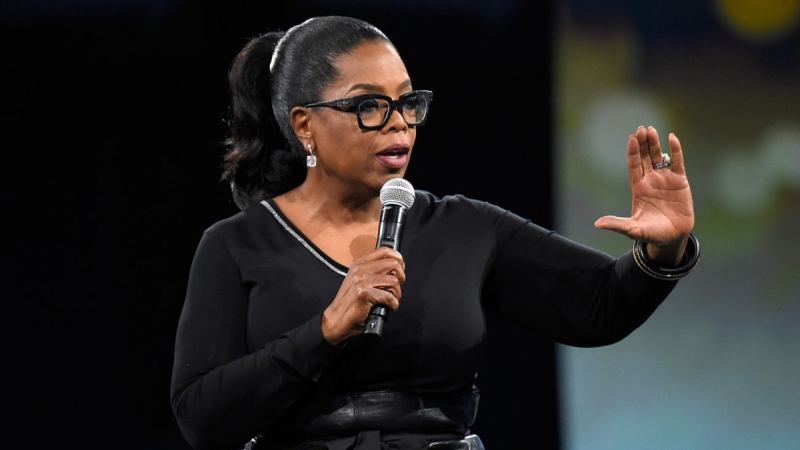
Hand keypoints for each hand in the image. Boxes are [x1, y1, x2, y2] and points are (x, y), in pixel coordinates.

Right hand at [321, 247, 405, 343]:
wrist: (336, 319)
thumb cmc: (349, 303)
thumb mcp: (359, 282)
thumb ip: (373, 272)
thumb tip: (395, 269)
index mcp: (359, 264)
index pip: (385, 251)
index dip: (398, 259)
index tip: (401, 268)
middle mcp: (360, 270)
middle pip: (393, 264)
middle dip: (400, 277)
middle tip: (396, 288)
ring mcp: (362, 281)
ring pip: (393, 281)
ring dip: (397, 293)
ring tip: (392, 299)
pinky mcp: (364, 294)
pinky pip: (389, 296)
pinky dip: (393, 304)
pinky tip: (389, 306)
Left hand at [594, 125, 694, 264]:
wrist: (673, 237)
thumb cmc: (651, 233)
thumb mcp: (633, 229)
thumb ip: (617, 224)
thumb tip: (598, 224)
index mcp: (639, 188)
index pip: (634, 166)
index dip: (633, 153)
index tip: (631, 139)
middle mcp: (650, 180)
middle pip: (644, 158)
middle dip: (642, 144)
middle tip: (640, 128)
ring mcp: (665, 179)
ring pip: (659, 157)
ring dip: (655, 144)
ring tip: (651, 130)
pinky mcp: (680, 181)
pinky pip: (677, 162)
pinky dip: (676, 150)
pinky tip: (672, 138)